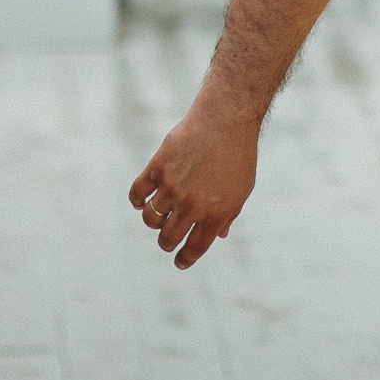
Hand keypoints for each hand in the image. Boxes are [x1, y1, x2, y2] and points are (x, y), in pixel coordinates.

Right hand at [128, 108, 257, 268]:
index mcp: (216, 214)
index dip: (184, 259)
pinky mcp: (158, 168)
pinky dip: (137, 200)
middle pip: (167, 237)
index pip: (194, 248)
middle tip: (168, 238)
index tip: (179, 262)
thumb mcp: (242, 188)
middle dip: (166, 242)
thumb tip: (219, 236)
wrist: (226, 118)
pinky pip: (137, 194)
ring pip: (150, 219)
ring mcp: (173, 187)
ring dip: (153, 220)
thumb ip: (230, 214)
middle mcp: (192, 205)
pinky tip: (143, 199)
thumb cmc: (238, 154)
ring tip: (160, 212)